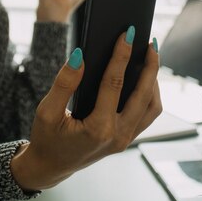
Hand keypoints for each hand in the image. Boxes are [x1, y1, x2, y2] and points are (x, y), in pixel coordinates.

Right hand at [11, 30, 161, 190]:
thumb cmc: (47, 138)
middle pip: (143, 95)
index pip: (114, 84)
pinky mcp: (126, 139)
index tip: (127, 34)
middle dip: (150, 66)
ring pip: (151, 106)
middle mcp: (117, 136)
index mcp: (98, 129)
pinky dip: (149, 94)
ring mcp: (125, 140)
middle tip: (149, 42)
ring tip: (150, 57)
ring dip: (154, 81)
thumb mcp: (47, 111)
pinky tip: (145, 78)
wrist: (51, 166)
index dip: (121, 56)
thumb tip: (80, 55)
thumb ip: (63, 83)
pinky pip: (146, 115)